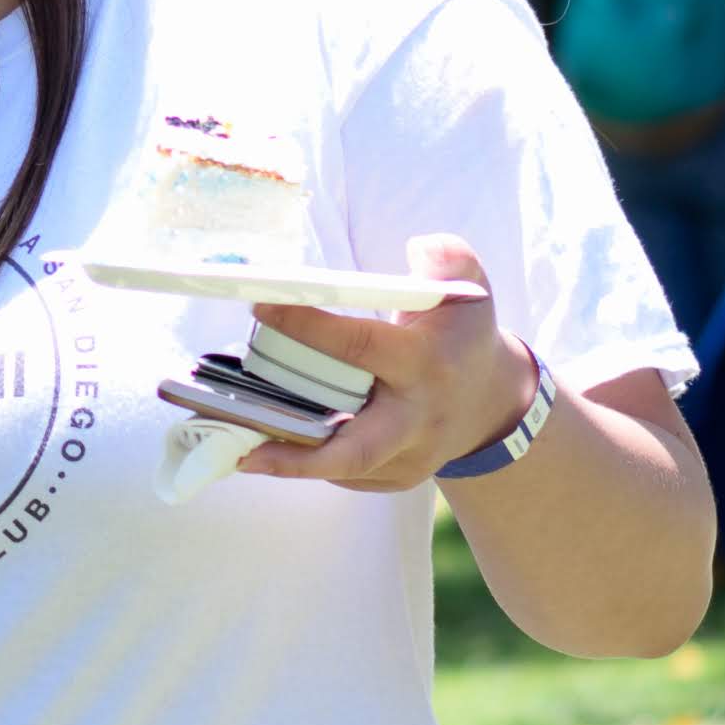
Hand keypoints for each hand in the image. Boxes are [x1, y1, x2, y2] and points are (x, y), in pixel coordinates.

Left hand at [236, 238, 534, 490]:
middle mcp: (416, 418)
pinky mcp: (397, 477)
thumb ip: (446, 258)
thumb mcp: (468, 287)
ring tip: (234, 449)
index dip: (307, 327)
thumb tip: (417, 247)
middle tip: (237, 442)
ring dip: (286, 462)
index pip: (358, 347)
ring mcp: (409, 456)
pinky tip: (267, 447)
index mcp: (425, 364)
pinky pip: (346, 475)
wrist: (491, 400)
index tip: (260, 305)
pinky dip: (307, 463)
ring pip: (342, 468)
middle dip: (296, 453)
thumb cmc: (463, 334)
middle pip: (355, 449)